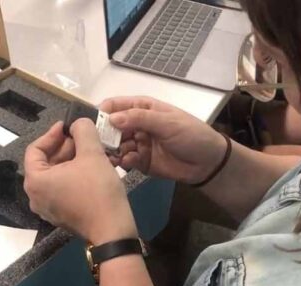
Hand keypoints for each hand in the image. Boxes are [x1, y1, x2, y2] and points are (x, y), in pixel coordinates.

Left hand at [24, 119, 137, 244]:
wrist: (113, 230)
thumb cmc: (98, 191)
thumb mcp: (92, 154)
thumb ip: (83, 131)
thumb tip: (78, 123)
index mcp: (35, 181)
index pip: (35, 149)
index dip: (52, 134)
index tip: (68, 126)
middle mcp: (35, 196)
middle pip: (45, 163)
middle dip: (64, 147)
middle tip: (82, 137)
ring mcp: (47, 208)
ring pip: (55, 176)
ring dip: (71, 160)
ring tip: (90, 150)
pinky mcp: (60, 215)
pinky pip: (62, 189)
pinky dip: (73, 175)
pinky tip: (92, 168)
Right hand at [100, 96, 226, 184]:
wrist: (208, 163)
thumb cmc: (191, 135)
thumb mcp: (167, 122)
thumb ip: (139, 119)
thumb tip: (112, 118)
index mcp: (142, 108)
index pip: (115, 105)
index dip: (102, 112)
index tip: (92, 123)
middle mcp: (136, 124)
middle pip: (111, 128)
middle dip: (104, 135)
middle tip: (100, 144)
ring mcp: (137, 143)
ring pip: (115, 146)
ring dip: (112, 150)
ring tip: (112, 156)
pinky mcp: (140, 162)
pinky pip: (125, 160)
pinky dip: (122, 162)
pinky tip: (126, 163)